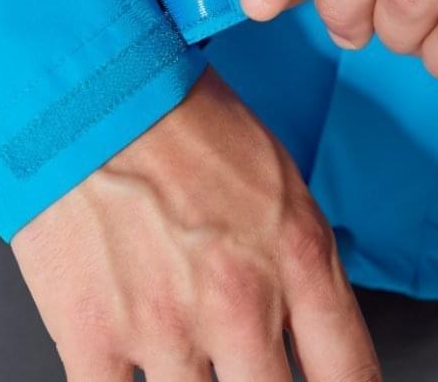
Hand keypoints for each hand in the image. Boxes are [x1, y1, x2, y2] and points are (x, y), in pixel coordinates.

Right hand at [11, 68, 379, 380]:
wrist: (84, 84)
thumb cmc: (172, 108)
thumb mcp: (269, 167)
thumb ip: (293, 250)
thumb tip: (293, 314)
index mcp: (295, 255)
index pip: (353, 376)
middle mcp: (241, 302)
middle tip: (244, 373)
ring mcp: (166, 324)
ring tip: (181, 360)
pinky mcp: (92, 331)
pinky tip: (125, 376)